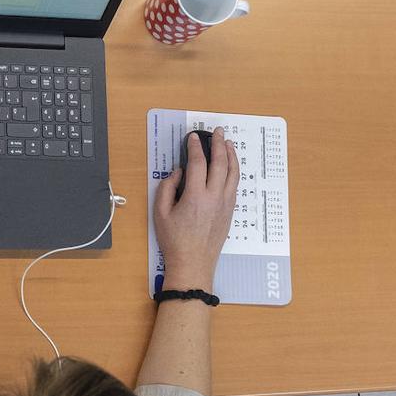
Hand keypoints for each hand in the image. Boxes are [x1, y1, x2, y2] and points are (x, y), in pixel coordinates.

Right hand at [154, 127, 238, 289]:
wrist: (193, 263)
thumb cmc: (174, 240)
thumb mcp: (161, 213)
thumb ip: (167, 188)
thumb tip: (178, 172)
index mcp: (195, 196)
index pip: (197, 164)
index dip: (195, 148)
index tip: (193, 137)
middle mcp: (214, 197)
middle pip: (220, 163)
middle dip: (218, 144)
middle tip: (217, 132)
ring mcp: (225, 204)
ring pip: (233, 173)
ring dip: (231, 155)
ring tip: (228, 143)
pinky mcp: (230, 211)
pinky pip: (234, 185)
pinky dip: (233, 171)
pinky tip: (230, 165)